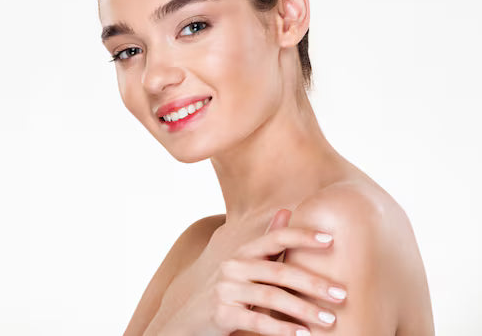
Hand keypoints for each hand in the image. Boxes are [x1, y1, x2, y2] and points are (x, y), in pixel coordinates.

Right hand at [158, 209, 346, 335]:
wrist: (190, 321)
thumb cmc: (228, 293)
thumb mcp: (247, 266)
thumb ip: (268, 244)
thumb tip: (286, 210)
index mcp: (242, 253)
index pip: (275, 238)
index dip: (302, 236)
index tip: (331, 240)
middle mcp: (232, 267)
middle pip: (279, 271)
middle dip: (314, 283)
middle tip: (342, 294)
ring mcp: (225, 290)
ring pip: (272, 297)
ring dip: (304, 310)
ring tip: (329, 320)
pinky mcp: (221, 314)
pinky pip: (257, 320)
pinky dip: (283, 329)